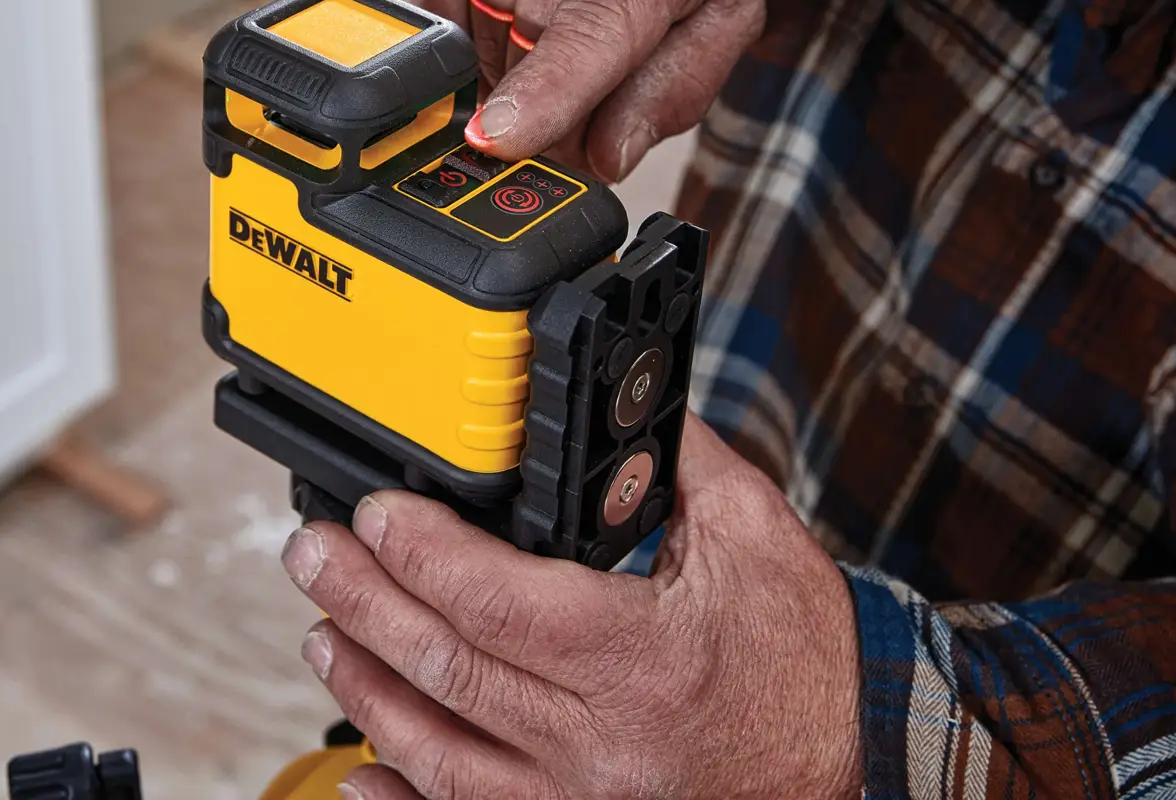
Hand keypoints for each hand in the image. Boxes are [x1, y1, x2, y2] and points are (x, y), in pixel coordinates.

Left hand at [279, 415, 861, 799]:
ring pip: (439, 751)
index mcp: (640, 659)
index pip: (496, 601)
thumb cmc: (809, 661)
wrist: (862, 764)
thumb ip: (683, 469)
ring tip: (322, 634)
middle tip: (312, 555)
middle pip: (447, 669)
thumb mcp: (759, 542)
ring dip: (367, 688)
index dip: (420, 553)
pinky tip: (359, 772)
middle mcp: (600, 744)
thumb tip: (623, 412)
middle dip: (363, 605)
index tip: (376, 514)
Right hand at [407, 0, 762, 179]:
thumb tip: (602, 158)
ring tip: (557, 10)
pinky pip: (434, 9)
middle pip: (529, 58)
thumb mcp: (725, 6)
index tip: (496, 139)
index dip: (545, 93)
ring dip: (509, 62)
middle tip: (588, 74)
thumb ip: (676, 91)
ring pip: (478, 43)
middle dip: (551, 103)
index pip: (594, 29)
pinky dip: (466, 26)